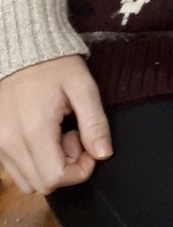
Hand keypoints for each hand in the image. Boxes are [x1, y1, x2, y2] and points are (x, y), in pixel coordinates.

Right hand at [0, 55, 110, 195]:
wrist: (21, 49)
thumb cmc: (54, 65)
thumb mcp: (83, 88)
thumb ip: (95, 123)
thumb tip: (103, 154)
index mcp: (34, 130)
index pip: (56, 177)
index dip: (80, 168)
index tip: (87, 144)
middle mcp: (9, 142)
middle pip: (41, 183)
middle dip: (66, 167)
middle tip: (73, 136)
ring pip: (26, 180)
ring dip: (48, 166)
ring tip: (58, 133)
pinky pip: (14, 168)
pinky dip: (32, 162)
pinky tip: (42, 135)